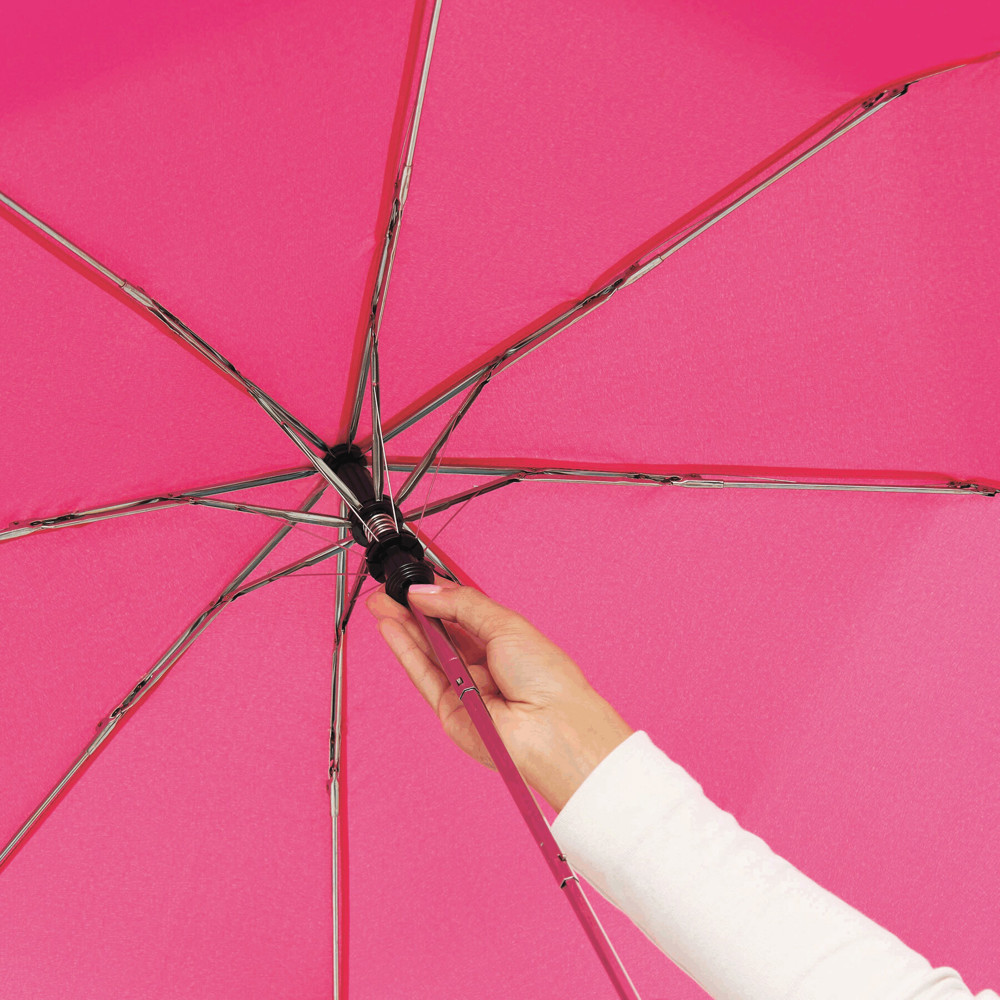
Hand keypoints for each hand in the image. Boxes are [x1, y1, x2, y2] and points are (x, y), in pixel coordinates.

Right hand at [365, 575, 633, 811]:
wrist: (553, 728)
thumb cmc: (547, 680)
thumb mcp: (506, 625)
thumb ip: (462, 605)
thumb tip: (427, 591)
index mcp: (506, 641)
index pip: (463, 613)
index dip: (438, 596)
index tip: (416, 581)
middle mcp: (485, 665)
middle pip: (441, 632)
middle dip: (414, 610)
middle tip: (390, 590)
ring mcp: (466, 688)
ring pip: (427, 652)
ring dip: (403, 626)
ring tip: (382, 602)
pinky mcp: (449, 710)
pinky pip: (422, 675)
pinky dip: (404, 650)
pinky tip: (390, 627)